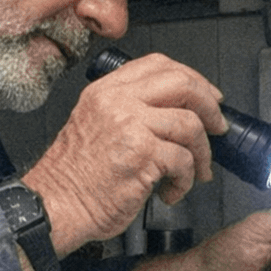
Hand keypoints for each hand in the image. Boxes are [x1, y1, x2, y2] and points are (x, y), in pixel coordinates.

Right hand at [22, 54, 225, 254]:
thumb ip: (128, 111)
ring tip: (195, 173)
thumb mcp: (93, 126)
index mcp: (105, 91)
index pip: (158, 65)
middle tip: (217, 128)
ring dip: (202, 153)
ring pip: (190, 124)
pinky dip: (185, 180)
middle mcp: (117, 101)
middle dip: (209, 107)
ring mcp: (130, 125)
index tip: (206, 97)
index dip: (192, 78)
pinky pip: (184, 160)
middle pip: (182, 83)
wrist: (53, 206)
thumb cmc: (72, 178)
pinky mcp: (141, 154)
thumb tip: (175, 113)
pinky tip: (171, 191)